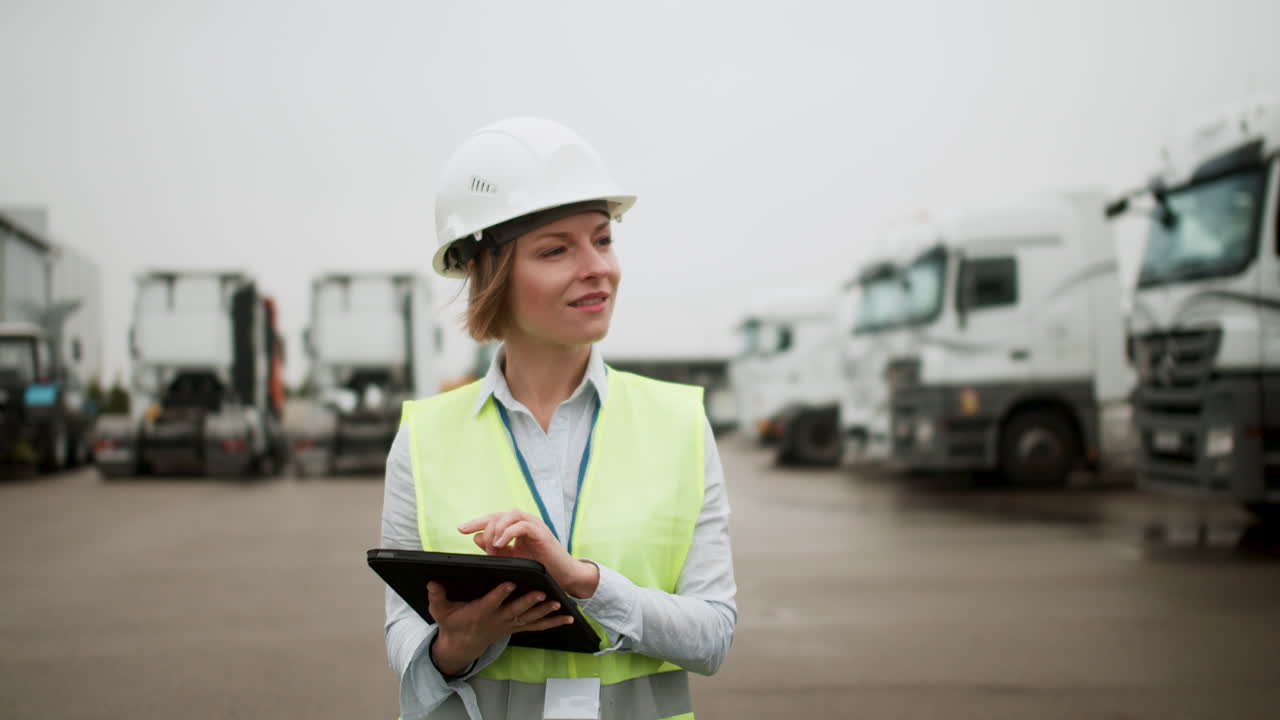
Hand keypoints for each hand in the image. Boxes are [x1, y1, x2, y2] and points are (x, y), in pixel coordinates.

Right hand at [426, 580, 571, 676]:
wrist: (462, 645)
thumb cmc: (452, 623)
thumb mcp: (440, 611)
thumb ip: (437, 597)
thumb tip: (431, 582)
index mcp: (480, 612)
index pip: (491, 601)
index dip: (499, 593)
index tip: (509, 582)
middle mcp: (498, 619)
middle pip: (515, 610)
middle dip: (528, 602)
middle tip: (541, 592)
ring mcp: (509, 625)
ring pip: (530, 618)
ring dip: (544, 612)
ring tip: (559, 604)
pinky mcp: (517, 627)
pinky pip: (537, 626)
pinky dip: (553, 622)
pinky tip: (568, 617)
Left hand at [458, 509, 599, 596]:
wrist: (565, 577)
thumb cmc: (540, 568)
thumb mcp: (512, 559)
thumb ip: (495, 549)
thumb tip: (476, 537)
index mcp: (516, 527)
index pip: (493, 519)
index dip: (476, 522)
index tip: (460, 529)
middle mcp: (525, 522)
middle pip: (498, 514)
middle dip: (484, 525)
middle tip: (478, 541)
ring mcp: (534, 526)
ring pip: (510, 515)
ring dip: (496, 529)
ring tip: (492, 546)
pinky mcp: (542, 533)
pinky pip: (521, 525)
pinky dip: (508, 532)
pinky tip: (500, 543)